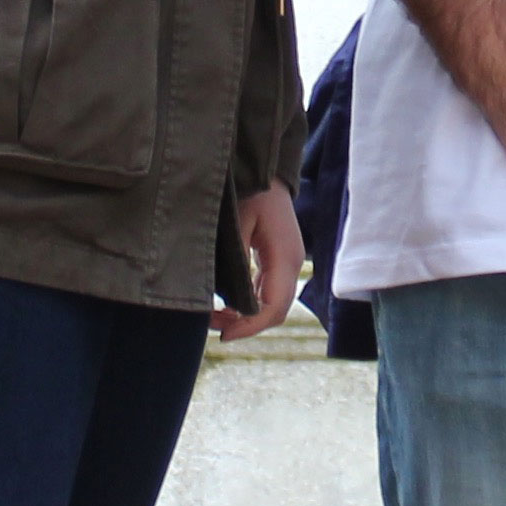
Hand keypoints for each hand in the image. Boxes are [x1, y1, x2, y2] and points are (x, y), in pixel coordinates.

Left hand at [213, 183, 306, 340]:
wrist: (265, 170)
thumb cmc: (252, 191)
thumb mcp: (239, 222)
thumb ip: (235, 257)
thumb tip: (225, 295)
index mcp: (284, 257)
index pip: (274, 306)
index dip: (250, 327)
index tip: (224, 336)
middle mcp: (291, 264)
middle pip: (275, 311)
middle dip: (246, 325)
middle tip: (214, 328)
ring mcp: (286, 262)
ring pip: (271, 304)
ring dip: (246, 315)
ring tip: (215, 317)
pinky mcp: (277, 259)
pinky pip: (267, 291)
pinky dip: (248, 303)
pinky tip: (226, 305)